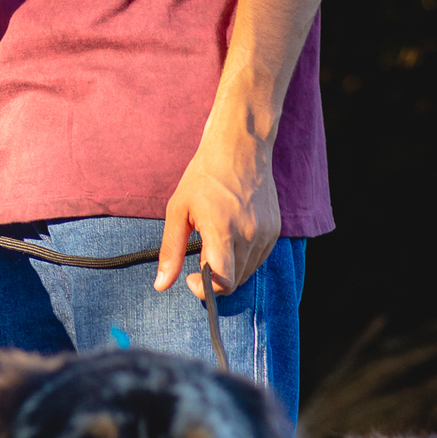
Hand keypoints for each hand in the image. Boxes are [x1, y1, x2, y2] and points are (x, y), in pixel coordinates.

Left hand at [155, 119, 281, 300]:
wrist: (240, 147)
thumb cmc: (204, 176)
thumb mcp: (178, 211)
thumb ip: (171, 251)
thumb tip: (161, 285)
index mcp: (223, 229)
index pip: (223, 281)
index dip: (205, 289)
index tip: (191, 277)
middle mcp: (249, 234)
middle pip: (234, 281)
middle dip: (214, 277)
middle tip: (200, 253)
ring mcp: (265, 233)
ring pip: (247, 272)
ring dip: (229, 269)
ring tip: (215, 240)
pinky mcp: (275, 231)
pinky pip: (257, 259)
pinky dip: (242, 258)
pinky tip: (231, 236)